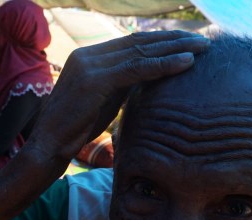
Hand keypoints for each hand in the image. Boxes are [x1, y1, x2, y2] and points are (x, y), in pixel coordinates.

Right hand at [28, 31, 209, 161]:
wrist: (48, 146)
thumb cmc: (76, 129)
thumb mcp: (104, 100)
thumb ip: (122, 84)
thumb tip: (150, 77)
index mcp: (89, 57)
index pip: (132, 44)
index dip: (162, 43)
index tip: (188, 44)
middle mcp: (87, 55)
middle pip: (139, 42)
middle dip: (173, 41)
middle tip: (203, 41)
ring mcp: (89, 65)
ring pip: (140, 52)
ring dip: (175, 49)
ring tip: (203, 48)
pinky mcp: (94, 80)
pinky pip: (137, 69)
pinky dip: (164, 64)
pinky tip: (187, 62)